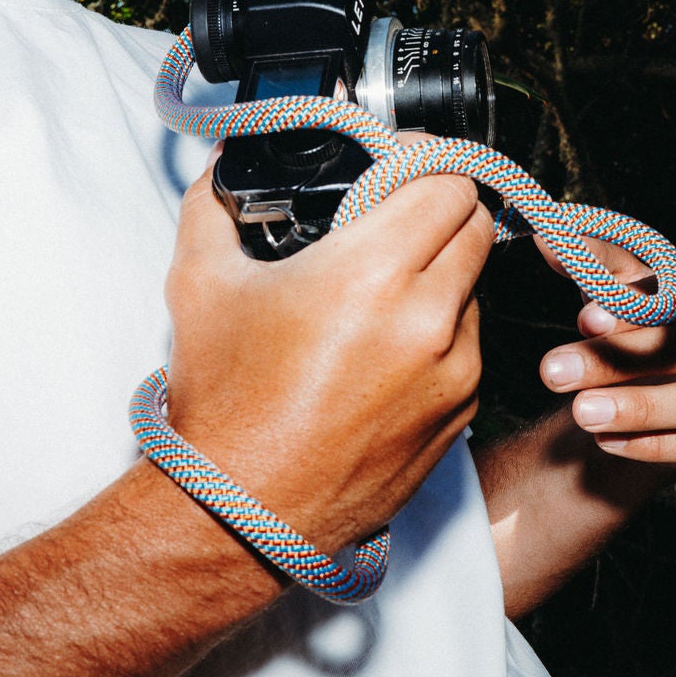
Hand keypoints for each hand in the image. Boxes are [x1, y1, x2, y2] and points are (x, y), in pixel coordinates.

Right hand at [162, 153, 492, 555]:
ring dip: (441, 276)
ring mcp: (453, 372)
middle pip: (476, 225)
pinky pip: (468, 348)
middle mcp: (426, 320)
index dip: (424, 164)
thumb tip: (224, 164)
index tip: (398, 168)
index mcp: (371, 273)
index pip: (448, 182)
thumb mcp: (199, 284)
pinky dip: (439, 336)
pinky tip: (384, 352)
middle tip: (394, 220)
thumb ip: (214, 204)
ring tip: (380, 296)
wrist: (241, 511)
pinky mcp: (461, 414)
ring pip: (475, 287)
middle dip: (439, 212)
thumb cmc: (224, 405)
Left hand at [535, 238, 675, 469]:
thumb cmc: (632, 330)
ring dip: (641, 408)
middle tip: (556, 370)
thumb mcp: (611, 293)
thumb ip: (587, 265)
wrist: (647, 394)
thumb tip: (545, 239)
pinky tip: (607, 441)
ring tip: (582, 412)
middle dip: (618, 360)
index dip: (643, 303)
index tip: (585, 318)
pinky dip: (655, 445)